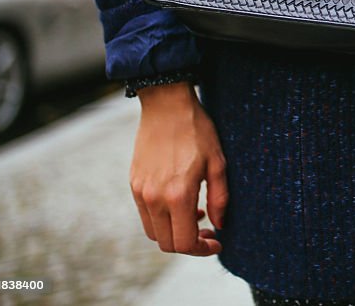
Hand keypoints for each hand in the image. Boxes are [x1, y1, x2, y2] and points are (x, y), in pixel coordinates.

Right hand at [130, 82, 227, 255]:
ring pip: (154, 232)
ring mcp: (140, 192)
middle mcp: (154, 198)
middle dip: (189, 245)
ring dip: (174, 233)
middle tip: (208, 233)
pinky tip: (180, 203)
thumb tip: (219, 225)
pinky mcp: (134, 184)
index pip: (184, 243)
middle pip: (167, 244)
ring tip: (196, 216)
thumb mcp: (218, 163)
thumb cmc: (197, 131)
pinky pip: (145, 215)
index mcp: (177, 195)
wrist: (166, 105)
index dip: (202, 249)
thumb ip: (220, 198)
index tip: (217, 242)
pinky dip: (162, 219)